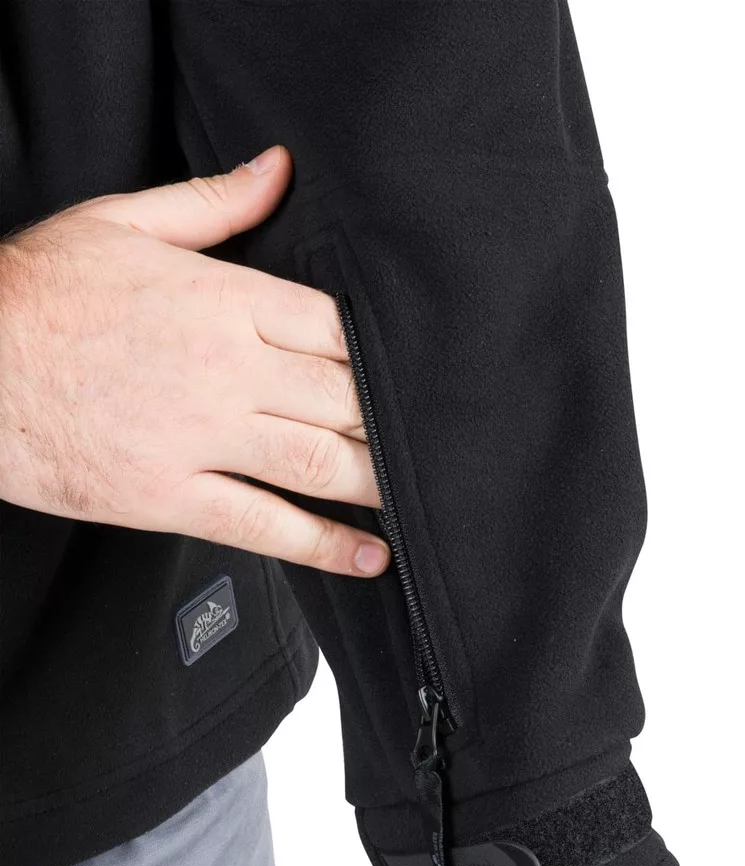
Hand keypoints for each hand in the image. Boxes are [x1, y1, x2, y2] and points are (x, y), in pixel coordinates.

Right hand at [0, 145, 388, 576]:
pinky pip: (264, 525)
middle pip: (344, 396)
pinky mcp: (168, 493)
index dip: (385, 355)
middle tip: (440, 437)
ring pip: (319, 462)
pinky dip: (324, 544)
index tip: (421, 373)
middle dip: (395, 420)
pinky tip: (369, 556)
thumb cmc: (41, 293)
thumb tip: (278, 167)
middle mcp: (225, 370)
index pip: (336, 327)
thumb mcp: (124, 223)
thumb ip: (214, 201)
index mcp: (222, 300)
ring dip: (379, 481)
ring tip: (420, 495)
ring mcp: (199, 436)